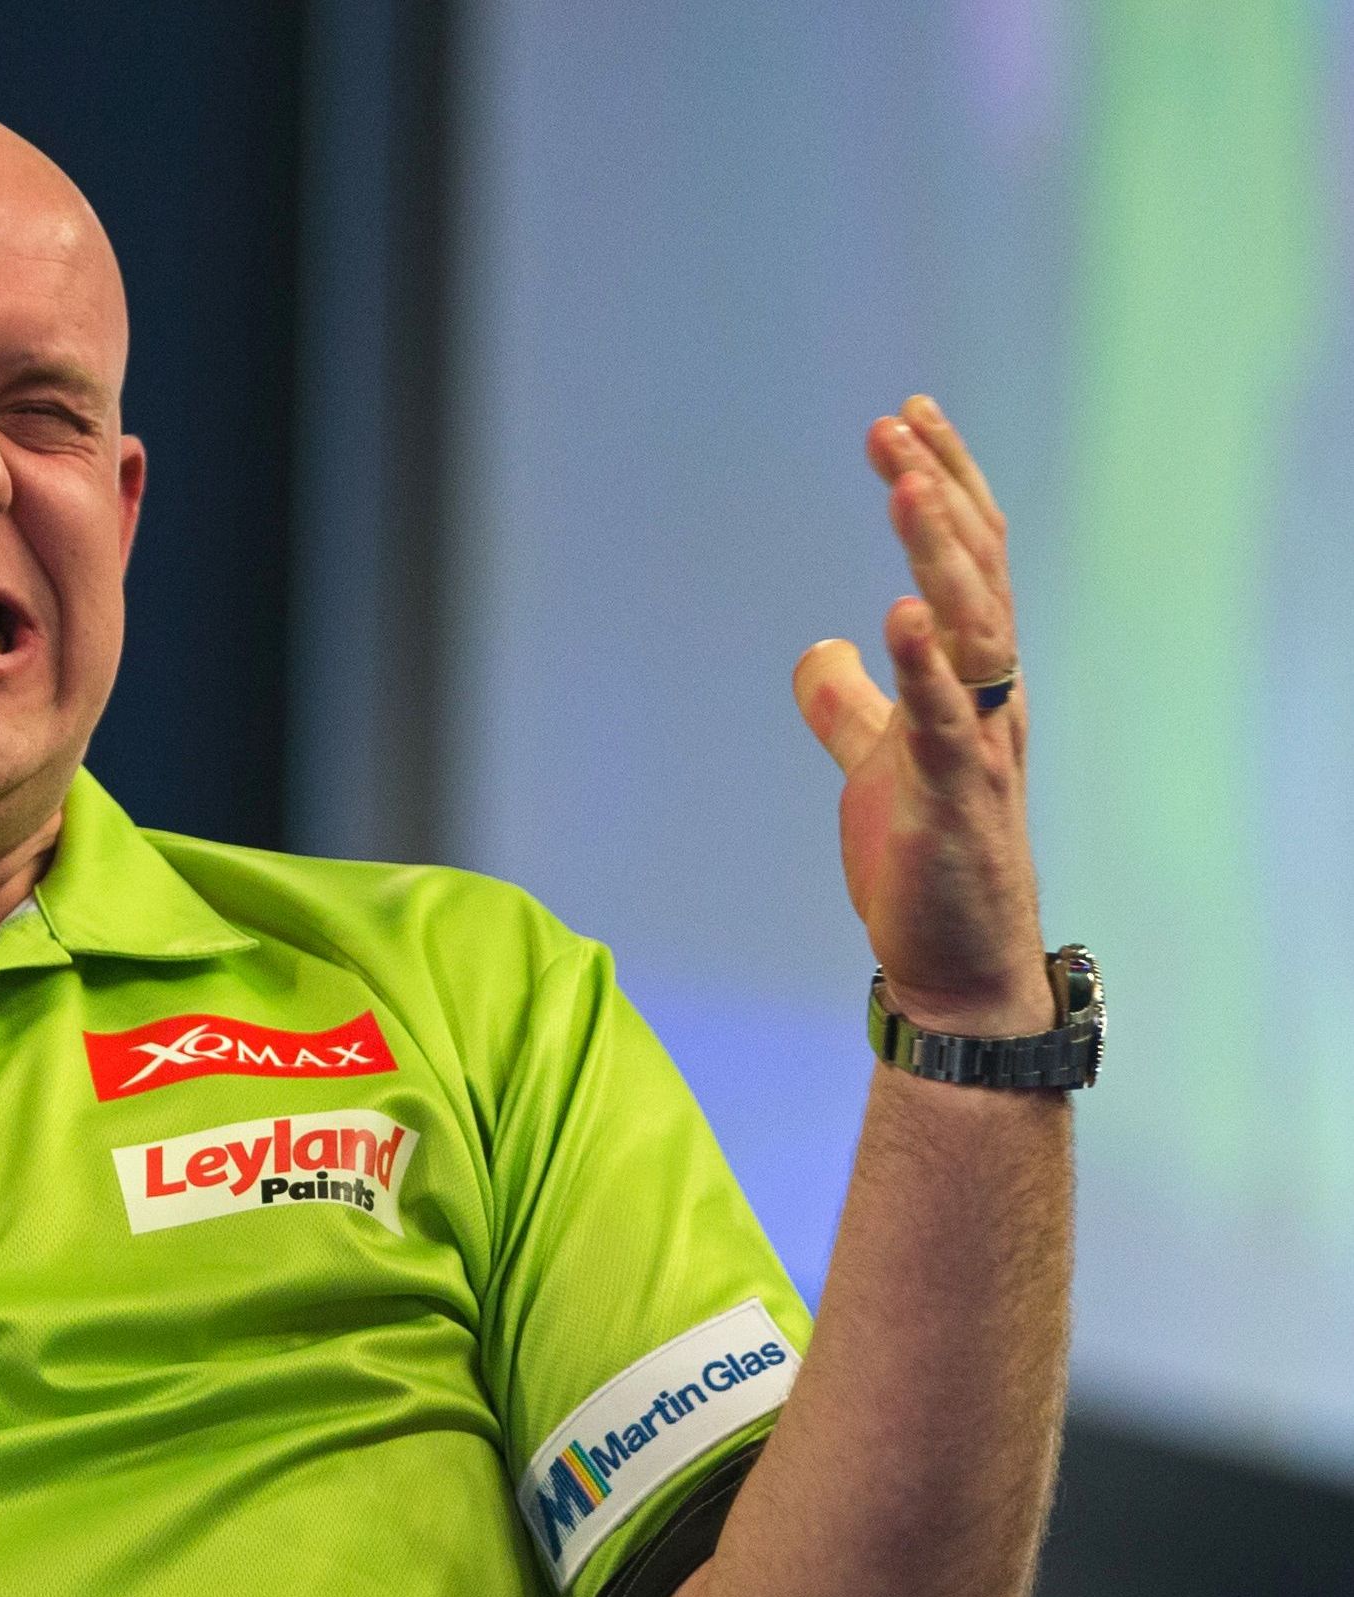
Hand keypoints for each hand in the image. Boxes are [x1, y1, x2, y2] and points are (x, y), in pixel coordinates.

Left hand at [793, 396, 1050, 1035]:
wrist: (954, 963)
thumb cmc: (924, 862)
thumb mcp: (874, 763)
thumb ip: (848, 706)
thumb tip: (818, 651)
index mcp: (972, 680)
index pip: (968, 561)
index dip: (941, 486)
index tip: (905, 420)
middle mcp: (991, 697)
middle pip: (976, 571)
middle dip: (938, 492)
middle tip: (895, 426)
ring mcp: (979, 744)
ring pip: (974, 628)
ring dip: (938, 556)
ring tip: (904, 488)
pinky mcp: (957, 799)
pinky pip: (944, 721)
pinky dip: (923, 666)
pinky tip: (896, 616)